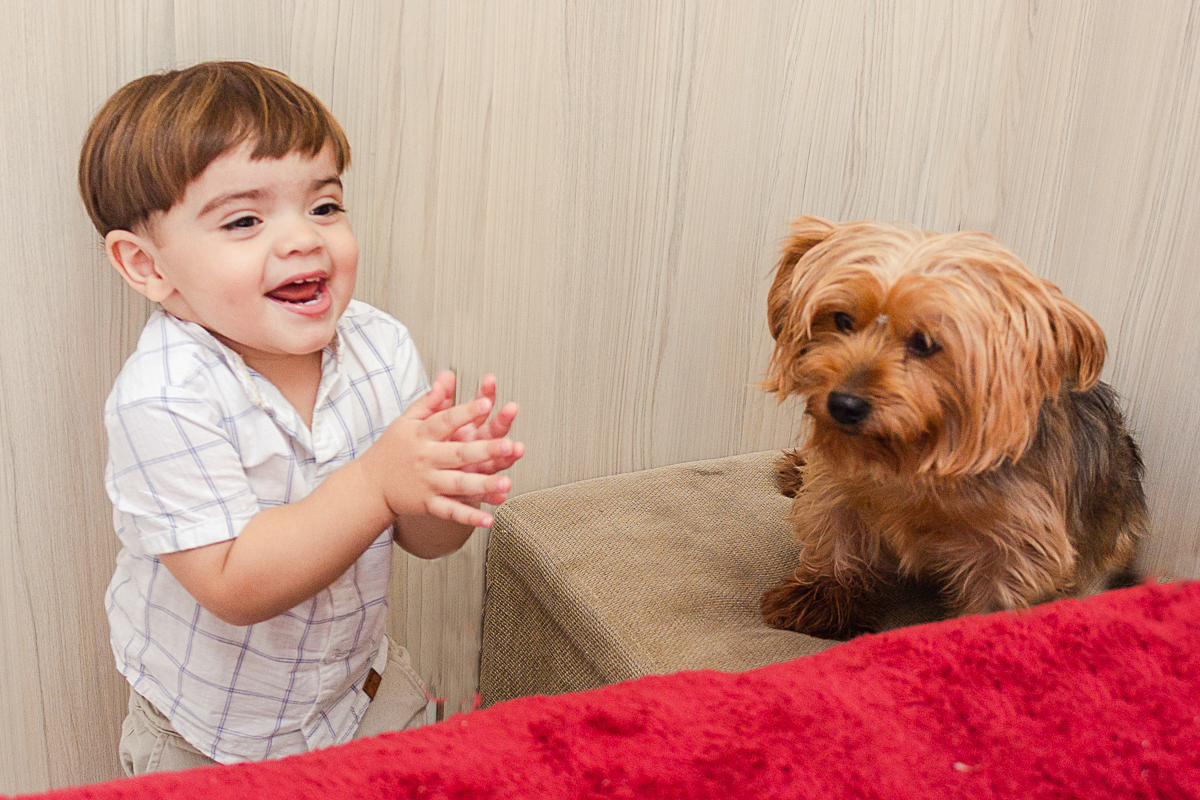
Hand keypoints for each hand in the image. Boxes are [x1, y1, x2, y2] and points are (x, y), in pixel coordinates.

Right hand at [362, 373, 520, 527]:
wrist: (369, 485)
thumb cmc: (393, 448)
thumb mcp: (406, 420)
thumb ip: (430, 400)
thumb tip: (447, 376)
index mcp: (421, 434)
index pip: (446, 421)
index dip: (466, 411)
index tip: (487, 403)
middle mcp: (425, 458)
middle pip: (459, 453)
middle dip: (486, 450)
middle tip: (510, 446)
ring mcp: (427, 483)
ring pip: (459, 485)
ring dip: (484, 485)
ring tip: (507, 483)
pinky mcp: (428, 504)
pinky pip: (451, 511)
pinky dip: (470, 517)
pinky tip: (489, 520)